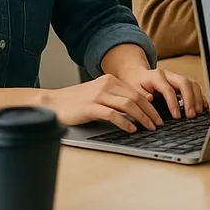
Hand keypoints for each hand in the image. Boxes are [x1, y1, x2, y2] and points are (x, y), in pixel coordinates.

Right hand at [43, 74, 162, 132]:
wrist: (51, 102)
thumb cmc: (75, 102)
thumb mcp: (98, 94)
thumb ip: (115, 97)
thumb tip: (137, 108)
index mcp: (110, 80)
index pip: (137, 92)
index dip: (150, 105)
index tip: (158, 115)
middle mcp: (106, 85)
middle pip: (136, 97)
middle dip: (150, 112)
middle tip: (158, 123)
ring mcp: (98, 95)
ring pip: (128, 105)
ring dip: (142, 117)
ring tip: (149, 127)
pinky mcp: (90, 107)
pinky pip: (112, 114)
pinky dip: (125, 122)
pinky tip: (131, 129)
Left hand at [114, 67, 207, 118]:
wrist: (137, 74)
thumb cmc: (135, 84)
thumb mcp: (133, 90)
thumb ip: (141, 95)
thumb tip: (150, 99)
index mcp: (156, 76)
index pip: (168, 89)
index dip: (174, 103)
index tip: (177, 116)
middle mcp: (169, 74)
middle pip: (185, 83)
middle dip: (190, 100)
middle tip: (191, 115)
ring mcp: (176, 77)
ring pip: (192, 83)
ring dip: (197, 98)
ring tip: (197, 112)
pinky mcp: (181, 81)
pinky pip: (194, 86)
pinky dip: (200, 96)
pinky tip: (203, 106)